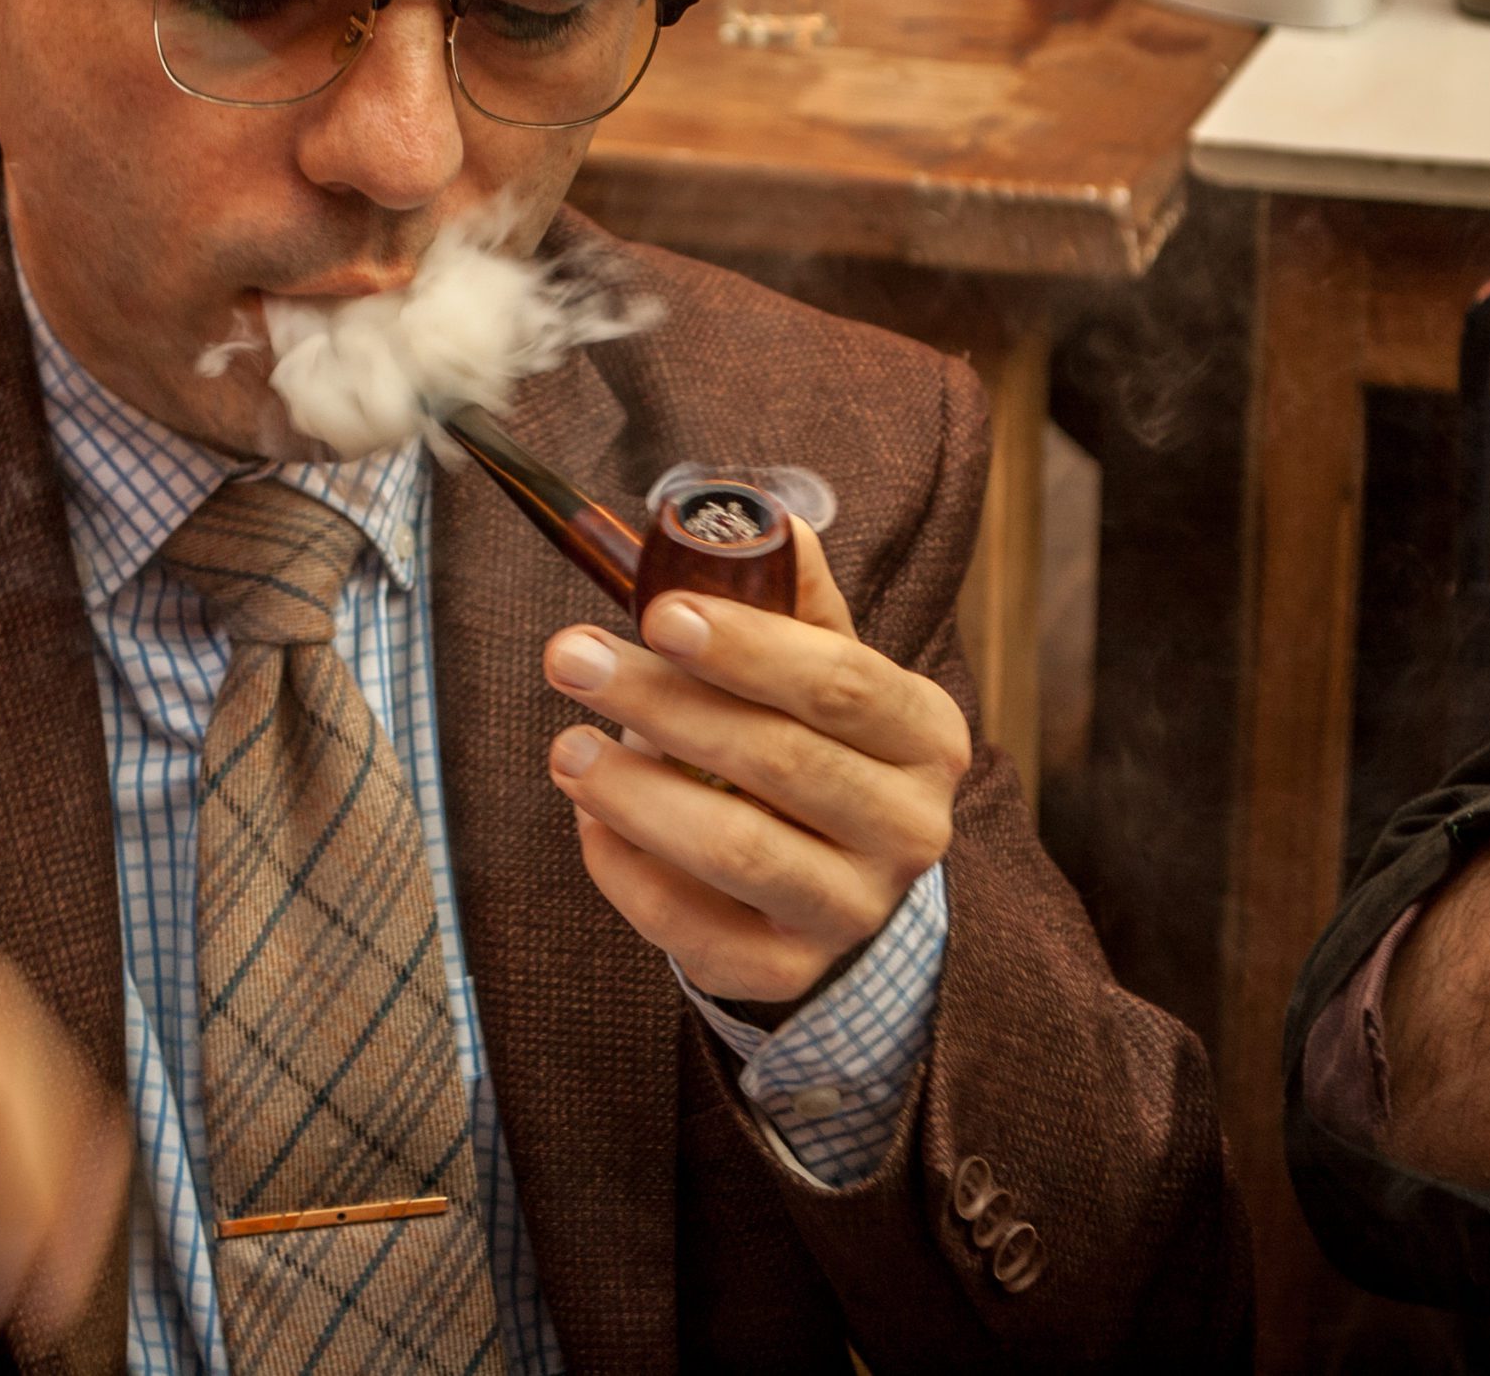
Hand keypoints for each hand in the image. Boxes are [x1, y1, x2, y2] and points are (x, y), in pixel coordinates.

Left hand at [542, 519, 967, 1003]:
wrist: (836, 880)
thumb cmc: (815, 748)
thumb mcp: (821, 668)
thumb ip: (793, 601)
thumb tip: (769, 520)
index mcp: (923, 736)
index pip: (842, 685)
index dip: (747, 648)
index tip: (657, 612)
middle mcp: (910, 829)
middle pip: (781, 760)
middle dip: (664, 703)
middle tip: (569, 657)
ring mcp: (854, 909)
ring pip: (737, 850)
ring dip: (636, 793)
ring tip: (566, 747)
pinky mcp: (788, 969)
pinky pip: (692, 925)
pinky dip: (627, 871)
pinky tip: (589, 821)